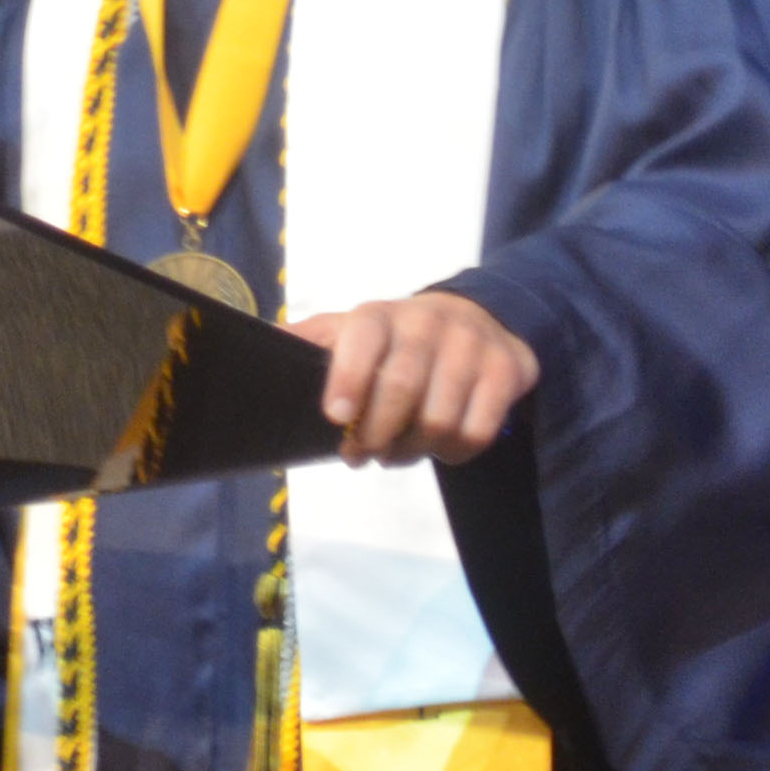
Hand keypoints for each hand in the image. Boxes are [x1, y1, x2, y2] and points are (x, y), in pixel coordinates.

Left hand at [283, 292, 538, 466]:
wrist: (476, 318)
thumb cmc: (397, 339)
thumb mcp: (351, 332)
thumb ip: (312, 340)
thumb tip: (262, 343)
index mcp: (380, 316)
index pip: (364, 337)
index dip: (350, 376)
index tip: (337, 416)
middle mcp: (428, 322)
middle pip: (403, 388)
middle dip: (377, 434)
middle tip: (363, 454)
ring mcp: (472, 344)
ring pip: (440, 419)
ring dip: (413, 451)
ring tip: (399, 452)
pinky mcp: (508, 369)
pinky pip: (477, 431)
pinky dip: (454, 453)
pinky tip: (441, 447)